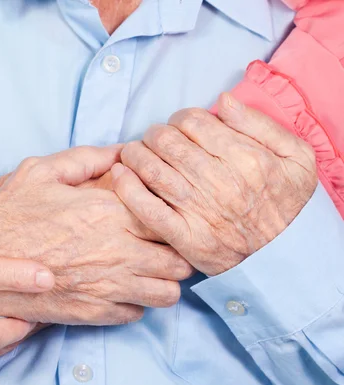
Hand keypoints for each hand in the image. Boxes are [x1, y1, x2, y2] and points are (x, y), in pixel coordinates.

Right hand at [0, 146, 193, 325]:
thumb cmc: (7, 218)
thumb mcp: (39, 173)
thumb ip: (85, 158)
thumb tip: (121, 151)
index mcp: (108, 212)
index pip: (169, 215)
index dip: (171, 213)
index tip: (161, 210)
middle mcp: (117, 252)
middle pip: (179, 258)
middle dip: (175, 249)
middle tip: (159, 241)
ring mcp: (108, 287)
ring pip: (168, 292)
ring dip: (163, 279)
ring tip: (147, 266)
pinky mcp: (94, 313)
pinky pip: (139, 313)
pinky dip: (137, 301)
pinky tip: (121, 286)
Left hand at [112, 93, 317, 275]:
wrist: (283, 254)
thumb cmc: (286, 201)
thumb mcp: (296, 157)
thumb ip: (260, 124)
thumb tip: (224, 100)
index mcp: (246, 158)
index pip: (194, 122)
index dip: (180, 118)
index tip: (179, 127)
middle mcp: (221, 182)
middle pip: (168, 142)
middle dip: (154, 134)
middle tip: (154, 139)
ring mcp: (200, 211)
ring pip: (152, 169)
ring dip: (135, 154)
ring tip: (134, 153)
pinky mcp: (185, 237)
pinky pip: (147, 208)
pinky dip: (127, 188)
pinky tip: (119, 174)